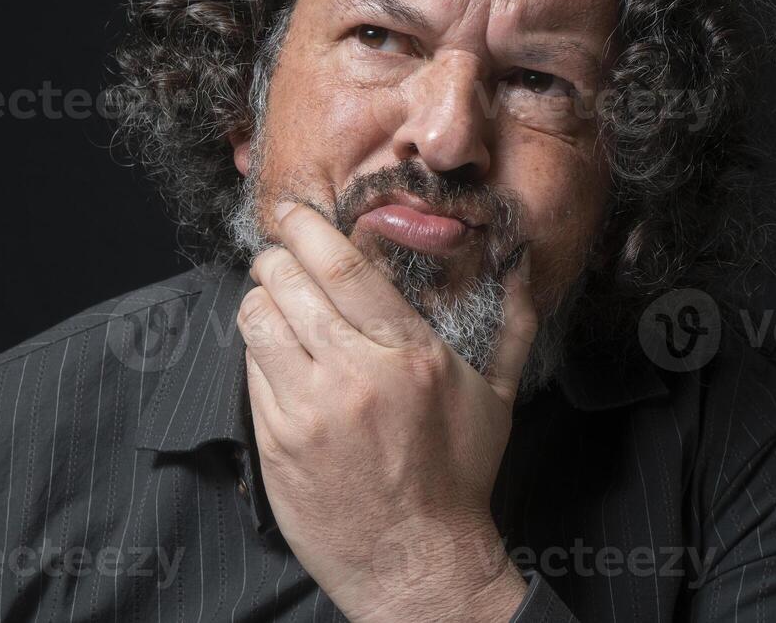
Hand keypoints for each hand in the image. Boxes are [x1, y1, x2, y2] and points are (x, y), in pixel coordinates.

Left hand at [238, 200, 536, 621]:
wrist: (417, 564)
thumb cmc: (458, 478)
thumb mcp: (497, 397)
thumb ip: (511, 321)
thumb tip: (524, 260)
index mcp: (409, 356)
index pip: (343, 269)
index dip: (309, 230)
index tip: (294, 211)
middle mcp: (355, 375)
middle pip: (288, 285)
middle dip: (275, 258)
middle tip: (278, 253)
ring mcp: (308, 411)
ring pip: (258, 322)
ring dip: (260, 299)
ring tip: (273, 298)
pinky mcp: (276, 442)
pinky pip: (251, 371)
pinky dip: (257, 350)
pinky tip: (276, 353)